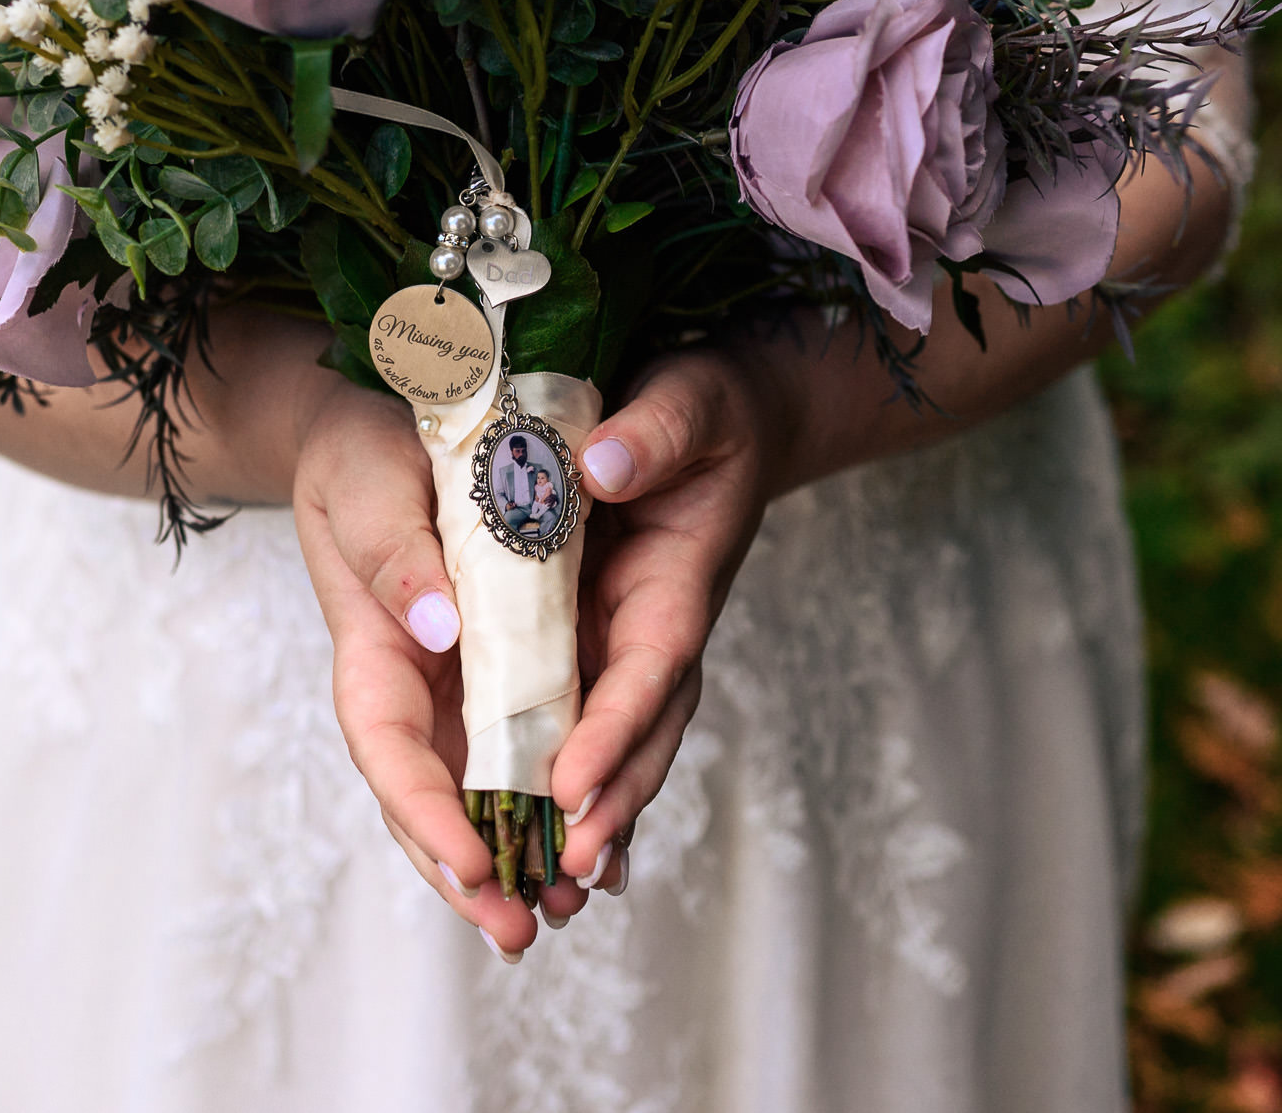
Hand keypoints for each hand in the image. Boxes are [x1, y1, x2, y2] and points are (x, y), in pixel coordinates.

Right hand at [291, 379, 589, 958]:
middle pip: (432, 796)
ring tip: (560, 912)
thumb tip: (440, 629)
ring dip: (516, 856)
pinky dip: (555, 801)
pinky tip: (594, 855)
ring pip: (483, 788)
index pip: (388, 747)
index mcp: (374, 642)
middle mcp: (417, 678)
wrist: (392, 409)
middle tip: (517, 930)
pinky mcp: (509, 665)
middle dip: (468, 869)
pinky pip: (531, 746)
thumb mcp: (368, 474)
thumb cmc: (366, 442)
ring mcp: (461, 680)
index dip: (426, 811)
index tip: (472, 860)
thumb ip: (395, 548)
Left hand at [553, 347, 788, 888]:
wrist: (724, 417)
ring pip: (618, 742)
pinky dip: (580, 784)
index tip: (573, 784)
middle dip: (612, 800)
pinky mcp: (603, 642)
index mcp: (681, 579)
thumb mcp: (689, 398)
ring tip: (558, 883)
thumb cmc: (708, 406)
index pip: (650, 664)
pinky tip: (557, 849)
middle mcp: (661, 626)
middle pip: (643, 729)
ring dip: (596, 810)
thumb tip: (603, 466)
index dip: (615, 728)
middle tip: (570, 864)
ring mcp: (634, 642)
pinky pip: (588, 720)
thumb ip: (654, 431)